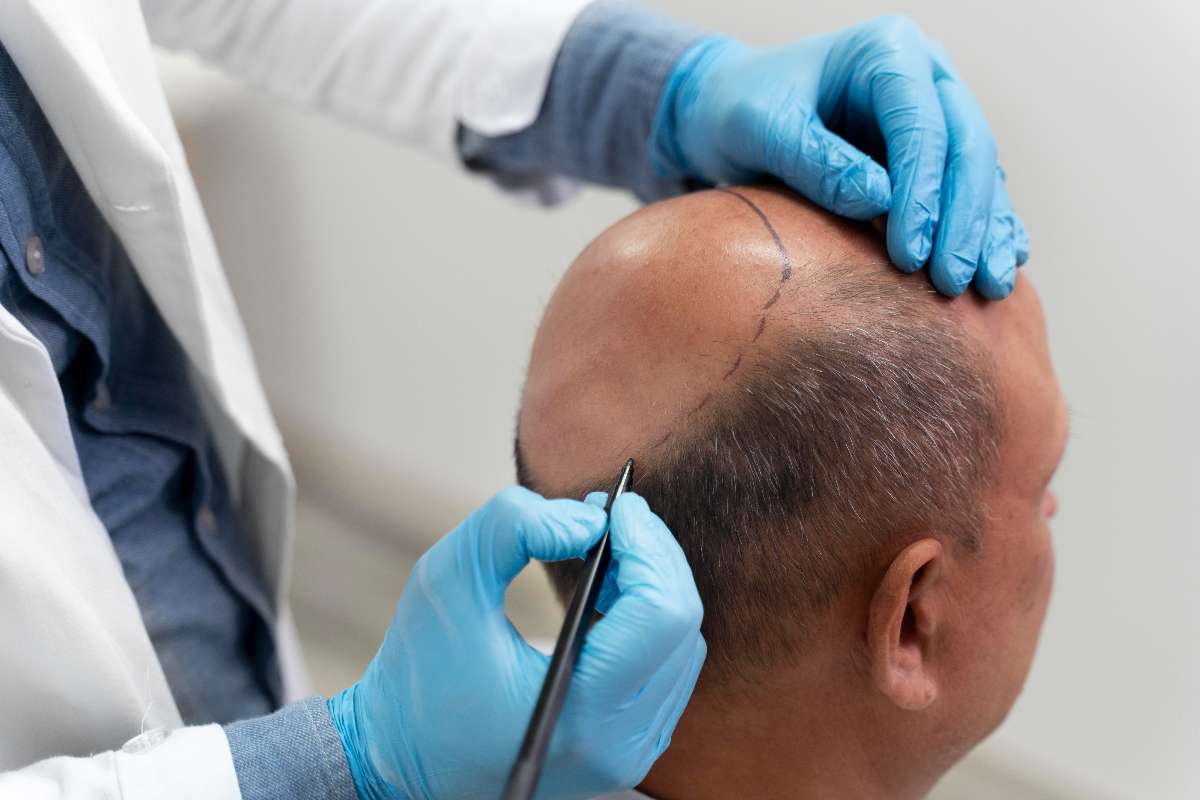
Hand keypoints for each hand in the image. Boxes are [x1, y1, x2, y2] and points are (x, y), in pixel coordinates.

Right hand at [328, 486, 705, 799]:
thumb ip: (514, 528)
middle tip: (619, 513)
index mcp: (579, 712)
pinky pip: (667, 670)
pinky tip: (613, 590)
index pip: (661, 616)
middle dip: (655, 556)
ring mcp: (627, 755)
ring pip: (683, 646)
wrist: (400, 759)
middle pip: (682, 626)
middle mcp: (618, 745)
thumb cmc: (418, 675)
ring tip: (612, 545)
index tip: (622, 506)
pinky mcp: (625, 750)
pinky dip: (649, 619)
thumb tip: (589, 519)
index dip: (648, 547)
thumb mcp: (445, 578)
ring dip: (654, 585)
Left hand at [653, 15, 1027, 298]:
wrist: (730, 112)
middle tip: (952, 282)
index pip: (921, 123)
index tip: (909, 256)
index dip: (922, 192)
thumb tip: (879, 201)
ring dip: (986, 230)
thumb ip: (816, 161)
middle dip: (964, 218)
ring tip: (991, 287)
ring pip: (981, 170)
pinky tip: (1001, 265)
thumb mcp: (762, 129)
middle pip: (967, 145)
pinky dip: (987, 227)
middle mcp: (925, 73)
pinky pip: (974, 189)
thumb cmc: (740, 111)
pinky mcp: (935, 151)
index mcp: (886, 50)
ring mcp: (937, 110)